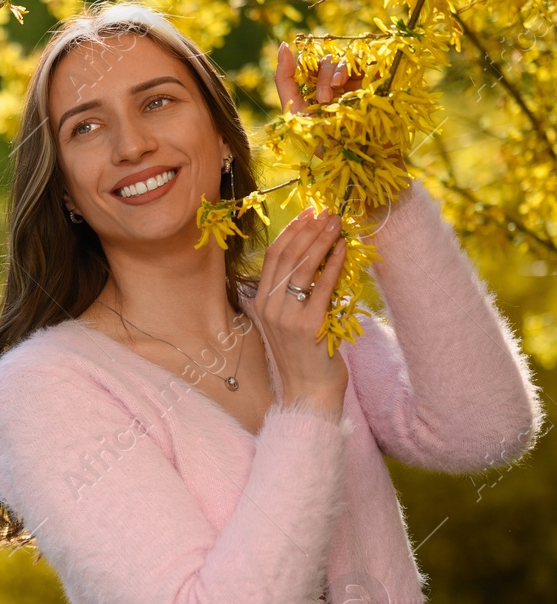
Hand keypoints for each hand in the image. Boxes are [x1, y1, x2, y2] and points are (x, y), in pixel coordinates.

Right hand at [257, 206, 350, 419]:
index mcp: (260, 303)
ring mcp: (286, 316)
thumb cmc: (303, 357)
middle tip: (326, 211)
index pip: (272, 257)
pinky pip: (321, 287)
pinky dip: (332, 264)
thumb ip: (292, 295)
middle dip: (307, 230)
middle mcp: (268, 307)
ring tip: (336, 223)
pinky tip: (342, 249)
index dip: (291, 232)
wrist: (307, 392)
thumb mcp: (289, 322)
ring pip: (301, 267)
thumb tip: (312, 261)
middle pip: (286, 256)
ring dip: (320, 240)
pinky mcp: (307, 325)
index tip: (308, 214)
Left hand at [275, 42, 364, 158]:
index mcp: (317, 89)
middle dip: (321, 77)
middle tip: (323, 99)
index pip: (309, 64)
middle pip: (325, 61)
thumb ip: (285, 80)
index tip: (304, 84)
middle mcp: (337, 83)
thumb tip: (283, 45)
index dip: (304, 67)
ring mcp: (358, 81)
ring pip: (344, 59)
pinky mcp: (377, 80)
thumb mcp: (297, 111)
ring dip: (336, 71)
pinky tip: (350, 82)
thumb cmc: (326, 141)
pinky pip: (366, 59)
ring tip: (335, 91)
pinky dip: (356, 64)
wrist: (359, 159)